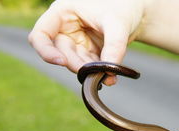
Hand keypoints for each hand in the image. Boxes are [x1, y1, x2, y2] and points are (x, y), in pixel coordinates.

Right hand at [28, 0, 147, 84]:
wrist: (138, 11)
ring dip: (90, 71)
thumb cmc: (122, 6)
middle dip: (78, 65)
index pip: (41, 34)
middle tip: (96, 74)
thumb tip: (108, 71)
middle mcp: (65, 27)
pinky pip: (88, 66)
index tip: (61, 62)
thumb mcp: (117, 24)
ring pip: (75, 63)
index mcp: (62, 12)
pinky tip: (110, 77)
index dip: (45, 51)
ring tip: (108, 76)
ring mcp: (76, 41)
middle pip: (61, 53)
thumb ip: (113, 47)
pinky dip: (98, 72)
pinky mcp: (88, 51)